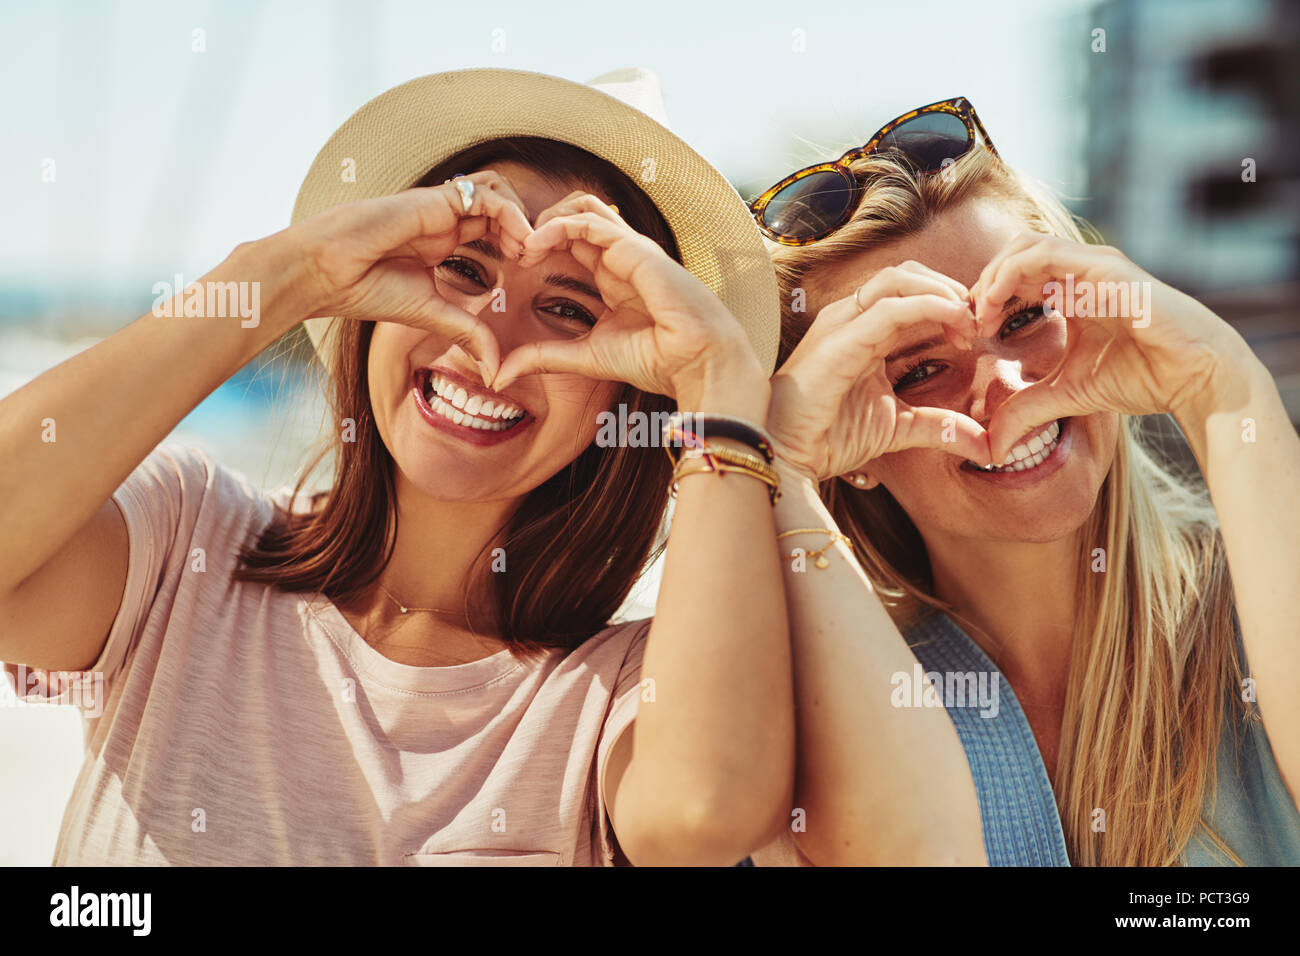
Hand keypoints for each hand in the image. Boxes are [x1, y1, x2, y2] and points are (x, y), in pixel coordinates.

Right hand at [289, 170, 534, 380]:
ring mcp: (441, 208)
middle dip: (528, 230)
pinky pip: (486, 195)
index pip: (493, 231)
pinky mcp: (436, 200)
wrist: (327, 272)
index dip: (519, 246)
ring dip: (522, 218)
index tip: (534, 272)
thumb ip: (467, 332)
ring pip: (499, 193)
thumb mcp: (431, 315)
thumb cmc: (366, 290)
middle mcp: (445, 221)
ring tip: (530, 251)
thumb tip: (495, 371)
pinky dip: (511, 214)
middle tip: (541, 259)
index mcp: (443, 241)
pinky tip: (519, 242)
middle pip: (502, 209)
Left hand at [490, 192, 765, 412]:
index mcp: (613, 277)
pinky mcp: (635, 249)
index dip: (540, 245)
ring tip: (523, 244)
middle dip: (539, 224)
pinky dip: (558, 227)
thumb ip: (545, 357)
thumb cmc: (656, 360)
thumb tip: (501, 373)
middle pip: (575, 215)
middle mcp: (621, 257)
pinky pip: (589, 222)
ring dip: (546, 219)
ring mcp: (630, 249)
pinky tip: (536, 245)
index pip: (572, 242)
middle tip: (513, 248)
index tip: (512, 265)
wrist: (696, 362)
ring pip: (582, 208)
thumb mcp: (584, 358)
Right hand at [767, 261, 990, 482]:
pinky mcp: (839, 341)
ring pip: (898, 279)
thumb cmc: (829, 436)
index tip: (973, 334)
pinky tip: (954, 323)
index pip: (909, 292)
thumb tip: (983, 445)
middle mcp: (850, 318)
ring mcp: (842, 325)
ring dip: (942, 292)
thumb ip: (938, 426)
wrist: (789, 456)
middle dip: (948, 288)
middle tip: (976, 321)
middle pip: (906, 274)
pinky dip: (929, 306)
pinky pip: (889, 309)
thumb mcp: (897, 427)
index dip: (947, 302)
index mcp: (861, 330)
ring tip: (966, 319)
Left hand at [970, 233, 1250, 461]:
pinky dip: (1012, 274)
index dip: (984, 299)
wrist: (1194, 376)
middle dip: (982, 283)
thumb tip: (990, 446)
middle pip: (1013, 253)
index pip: (1014, 276)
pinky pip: (1047, 255)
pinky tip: (997, 306)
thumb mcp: (1066, 395)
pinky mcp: (1105, 268)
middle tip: (968, 323)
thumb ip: (1025, 410)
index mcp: (1071, 291)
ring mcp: (1094, 265)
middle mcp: (1080, 271)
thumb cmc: (1141, 377)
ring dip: (993, 276)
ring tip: (981, 314)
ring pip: (1025, 245)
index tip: (968, 335)